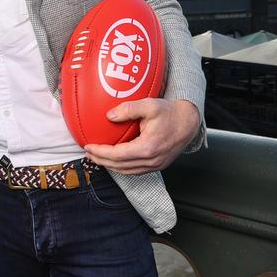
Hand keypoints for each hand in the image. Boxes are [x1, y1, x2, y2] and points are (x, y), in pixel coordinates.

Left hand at [83, 98, 201, 174]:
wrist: (189, 122)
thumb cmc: (170, 112)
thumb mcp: (149, 105)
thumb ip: (128, 109)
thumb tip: (109, 116)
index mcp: (148, 147)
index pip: (117, 155)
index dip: (100, 152)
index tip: (88, 146)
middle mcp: (151, 160)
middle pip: (119, 166)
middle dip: (101, 160)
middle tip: (88, 153)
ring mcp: (155, 165)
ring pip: (127, 171)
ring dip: (110, 166)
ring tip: (97, 157)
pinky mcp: (158, 165)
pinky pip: (135, 170)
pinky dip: (121, 167)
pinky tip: (114, 160)